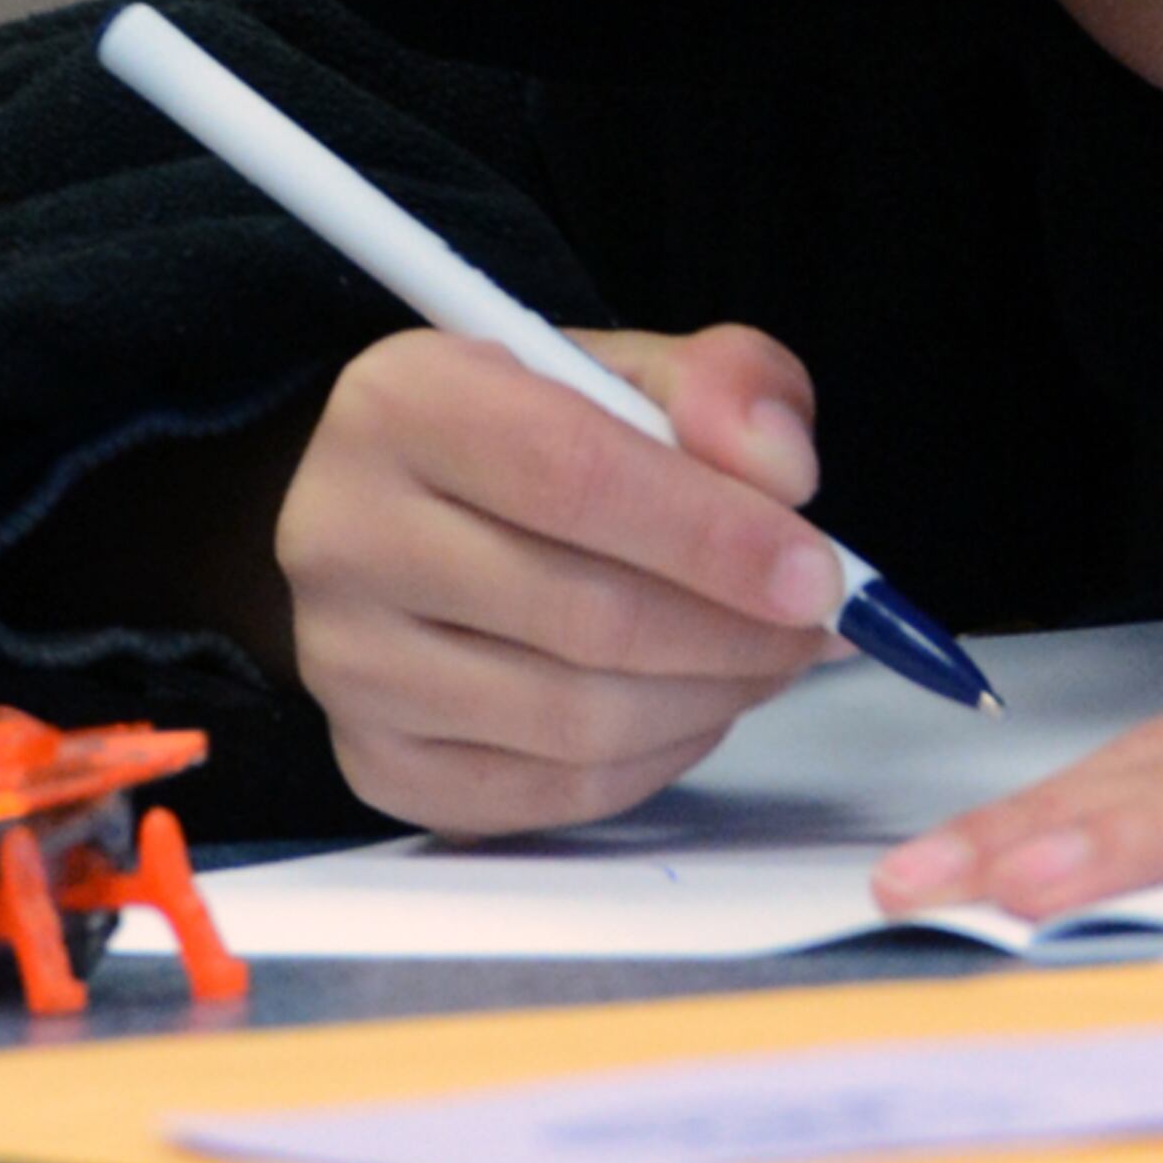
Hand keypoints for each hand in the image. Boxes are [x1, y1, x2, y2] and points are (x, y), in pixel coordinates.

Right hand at [275, 322, 849, 835]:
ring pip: (573, 720)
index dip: (712, 534)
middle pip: (583, 614)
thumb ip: (721, 387)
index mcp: (403, 401)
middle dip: (733, 632)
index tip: (815, 572)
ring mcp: (350, 664)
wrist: (395, 507)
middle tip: (815, 624)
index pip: (573, 476)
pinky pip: (548, 794)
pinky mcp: (376, 763)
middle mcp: (347, 534)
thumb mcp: (619, 368)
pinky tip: (695, 706)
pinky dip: (653, 761)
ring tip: (767, 659)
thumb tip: (783, 474)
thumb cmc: (524, 431)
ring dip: (707, 699)